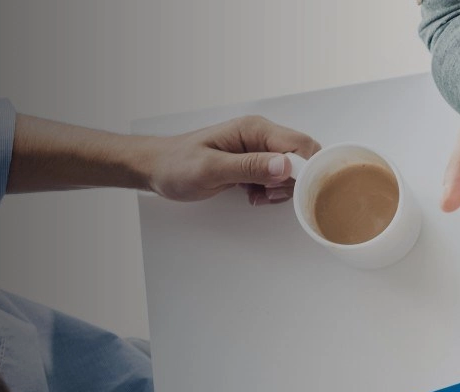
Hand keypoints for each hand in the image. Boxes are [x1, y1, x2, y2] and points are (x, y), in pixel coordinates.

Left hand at [144, 115, 320, 204]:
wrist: (156, 168)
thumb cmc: (176, 165)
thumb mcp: (211, 169)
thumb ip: (249, 167)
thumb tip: (285, 166)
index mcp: (254, 129)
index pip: (300, 144)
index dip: (303, 169)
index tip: (286, 189)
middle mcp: (261, 136)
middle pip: (301, 157)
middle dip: (292, 182)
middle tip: (267, 193)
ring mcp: (258, 149)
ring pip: (292, 170)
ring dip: (280, 188)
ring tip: (255, 195)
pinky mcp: (254, 162)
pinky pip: (278, 177)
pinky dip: (271, 190)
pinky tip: (252, 194)